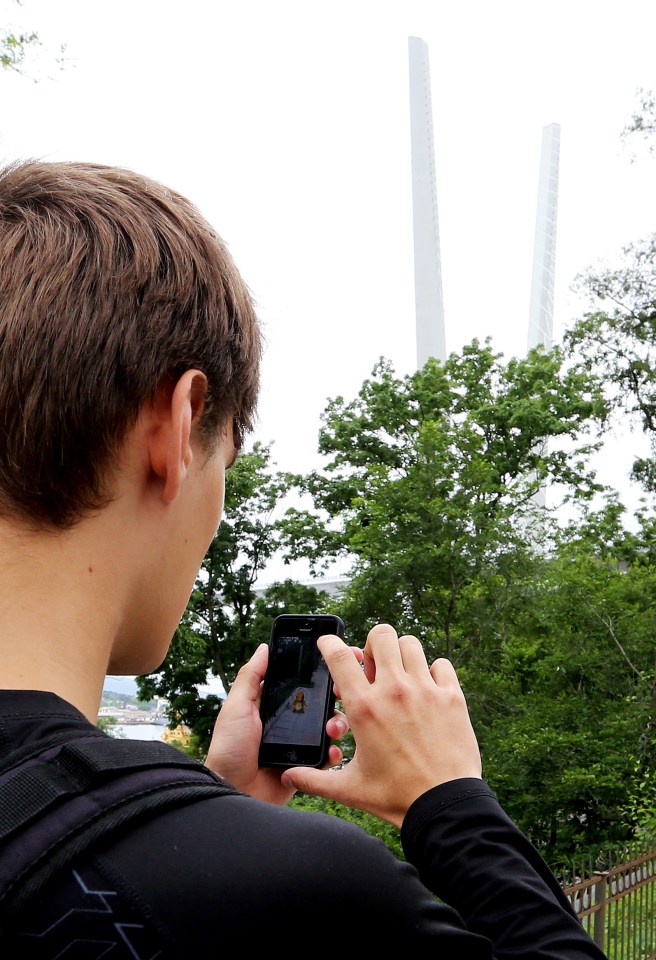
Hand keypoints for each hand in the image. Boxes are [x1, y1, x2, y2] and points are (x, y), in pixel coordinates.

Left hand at [205, 642, 349, 804]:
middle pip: (321, 702)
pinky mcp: (307, 766)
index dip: (318, 672)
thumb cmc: (229, 749)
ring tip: (334, 728)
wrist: (233, 792)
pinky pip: (328, 755)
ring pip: (329, 726)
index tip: (338, 660)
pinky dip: (334, 751)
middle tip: (341, 693)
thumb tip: (264, 647)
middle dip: (335, 696)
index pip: (300, 683)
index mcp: (273, 704)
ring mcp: (300, 743)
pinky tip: (333, 750)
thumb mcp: (236, 707)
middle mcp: (290, 721)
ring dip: (337, 723)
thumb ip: (251, 677)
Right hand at [280, 623, 481, 827]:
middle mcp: (393, 691)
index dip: (329, 642)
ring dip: (402, 655)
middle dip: (373, 645)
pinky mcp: (452, 697)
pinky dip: (434, 672)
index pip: (339, 655)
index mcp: (363, 708)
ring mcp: (425, 690)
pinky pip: (441, 664)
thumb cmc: (395, 797)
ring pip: (410, 644)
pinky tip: (429, 690)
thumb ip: (314, 779)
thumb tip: (289, 776)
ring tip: (401, 676)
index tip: (328, 643)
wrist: (443, 806)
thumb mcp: (349, 788)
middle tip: (374, 666)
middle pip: (381, 635)